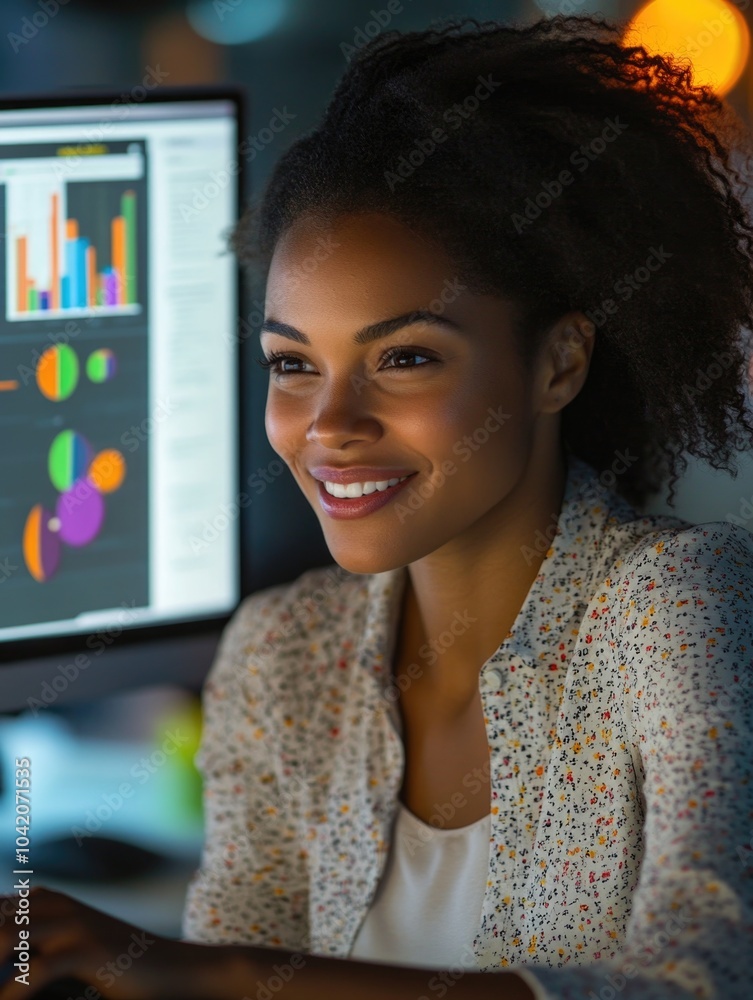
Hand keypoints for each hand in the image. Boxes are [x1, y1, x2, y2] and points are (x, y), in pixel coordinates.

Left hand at [0, 885, 221, 999]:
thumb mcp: (71, 949)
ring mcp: (72, 924)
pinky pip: (34, 970)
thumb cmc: (119, 968)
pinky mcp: (87, 948)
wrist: (174, 970)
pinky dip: (11, 993)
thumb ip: (34, 946)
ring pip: (6, 937)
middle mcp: (55, 904)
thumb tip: (4, 962)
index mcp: (46, 901)